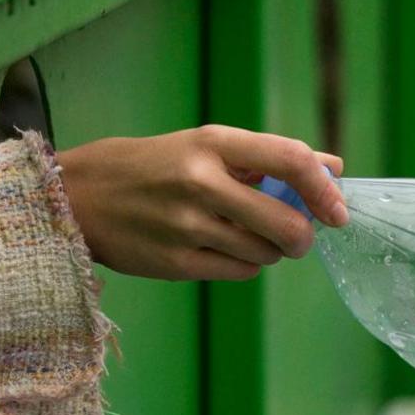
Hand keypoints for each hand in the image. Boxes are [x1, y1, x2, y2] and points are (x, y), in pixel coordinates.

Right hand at [57, 125, 348, 280]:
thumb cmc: (153, 166)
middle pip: (288, 224)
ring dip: (270, 250)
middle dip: (303, 236)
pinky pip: (240, 272)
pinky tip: (222, 248)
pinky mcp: (176, 263)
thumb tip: (334, 168)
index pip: (290, 160)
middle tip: (298, 235)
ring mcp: (187, 226)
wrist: (76, 196)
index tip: (338, 211)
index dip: (324, 189)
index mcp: (212, 143)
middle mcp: (200, 182)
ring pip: (267, 253)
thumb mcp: (204, 146)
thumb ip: (268, 158)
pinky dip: (245, 264)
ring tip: (245, 234)